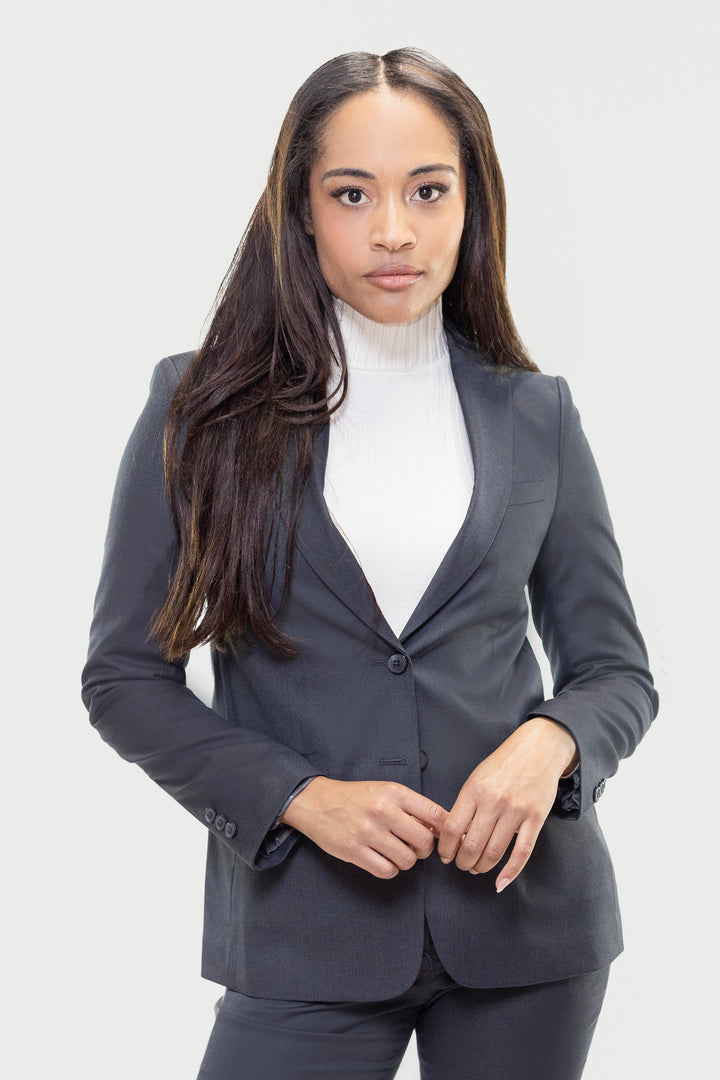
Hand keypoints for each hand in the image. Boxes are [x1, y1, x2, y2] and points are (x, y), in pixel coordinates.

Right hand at [282, 776, 446, 879]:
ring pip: (407, 860)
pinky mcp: (354, 851)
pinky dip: (390, 869)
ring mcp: (367, 832)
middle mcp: (382, 810)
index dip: (444, 830)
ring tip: (396, 852)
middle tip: (415, 847)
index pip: (435, 815)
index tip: (439, 837)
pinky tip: (383, 859)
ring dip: (406, 861)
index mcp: (394, 792)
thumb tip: (439, 828)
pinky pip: (387, 871)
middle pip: (424, 842)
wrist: (317, 802)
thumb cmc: (355, 797)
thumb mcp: (385, 790)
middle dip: (424, 850)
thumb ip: (411, 806)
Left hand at [436, 718, 577, 891]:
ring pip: (494, 852)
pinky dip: (510, 873)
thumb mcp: (477, 778)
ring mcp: (516, 811)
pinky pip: (522, 852)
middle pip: (471, 845)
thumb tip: (452, 835)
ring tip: (476, 868)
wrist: (538, 750)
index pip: (452, 828)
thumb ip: (465, 804)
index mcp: (474, 790)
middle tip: (461, 864)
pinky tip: (501, 883)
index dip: (445, 848)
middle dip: (463, 862)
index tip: (445, 855)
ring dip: (481, 867)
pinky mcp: (535, 819)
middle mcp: (494, 801)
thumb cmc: (504, 764)